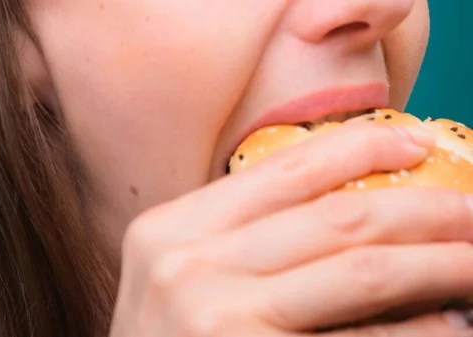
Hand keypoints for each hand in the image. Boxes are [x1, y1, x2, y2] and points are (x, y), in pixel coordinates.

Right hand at [109, 121, 472, 336]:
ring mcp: (217, 316)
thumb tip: (342, 207)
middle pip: (334, 216)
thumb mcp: (182, 274)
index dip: (357, 149)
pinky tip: (444, 324)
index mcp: (170, 228)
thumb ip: (241, 236)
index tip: (412, 145)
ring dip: (436, 262)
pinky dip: (409, 331)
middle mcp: (188, 263)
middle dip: (422, 209)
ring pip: (359, 269)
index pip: (281, 169)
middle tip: (472, 209)